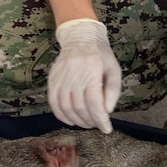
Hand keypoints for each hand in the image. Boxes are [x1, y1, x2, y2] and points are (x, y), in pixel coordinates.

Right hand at [48, 18, 121, 133]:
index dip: (100, 118)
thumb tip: (107, 112)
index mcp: (91, 67)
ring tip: (86, 123)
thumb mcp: (114, 69)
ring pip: (65, 106)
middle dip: (89, 121)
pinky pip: (53, 102)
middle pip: (79, 106)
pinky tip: (71, 120)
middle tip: (97, 125)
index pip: (94, 100)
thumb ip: (113, 90)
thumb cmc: (101, 55)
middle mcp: (74, 71)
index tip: (106, 129)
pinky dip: (61, 115)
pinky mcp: (52, 79)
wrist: (80, 36)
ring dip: (76, 120)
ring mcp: (60, 75)